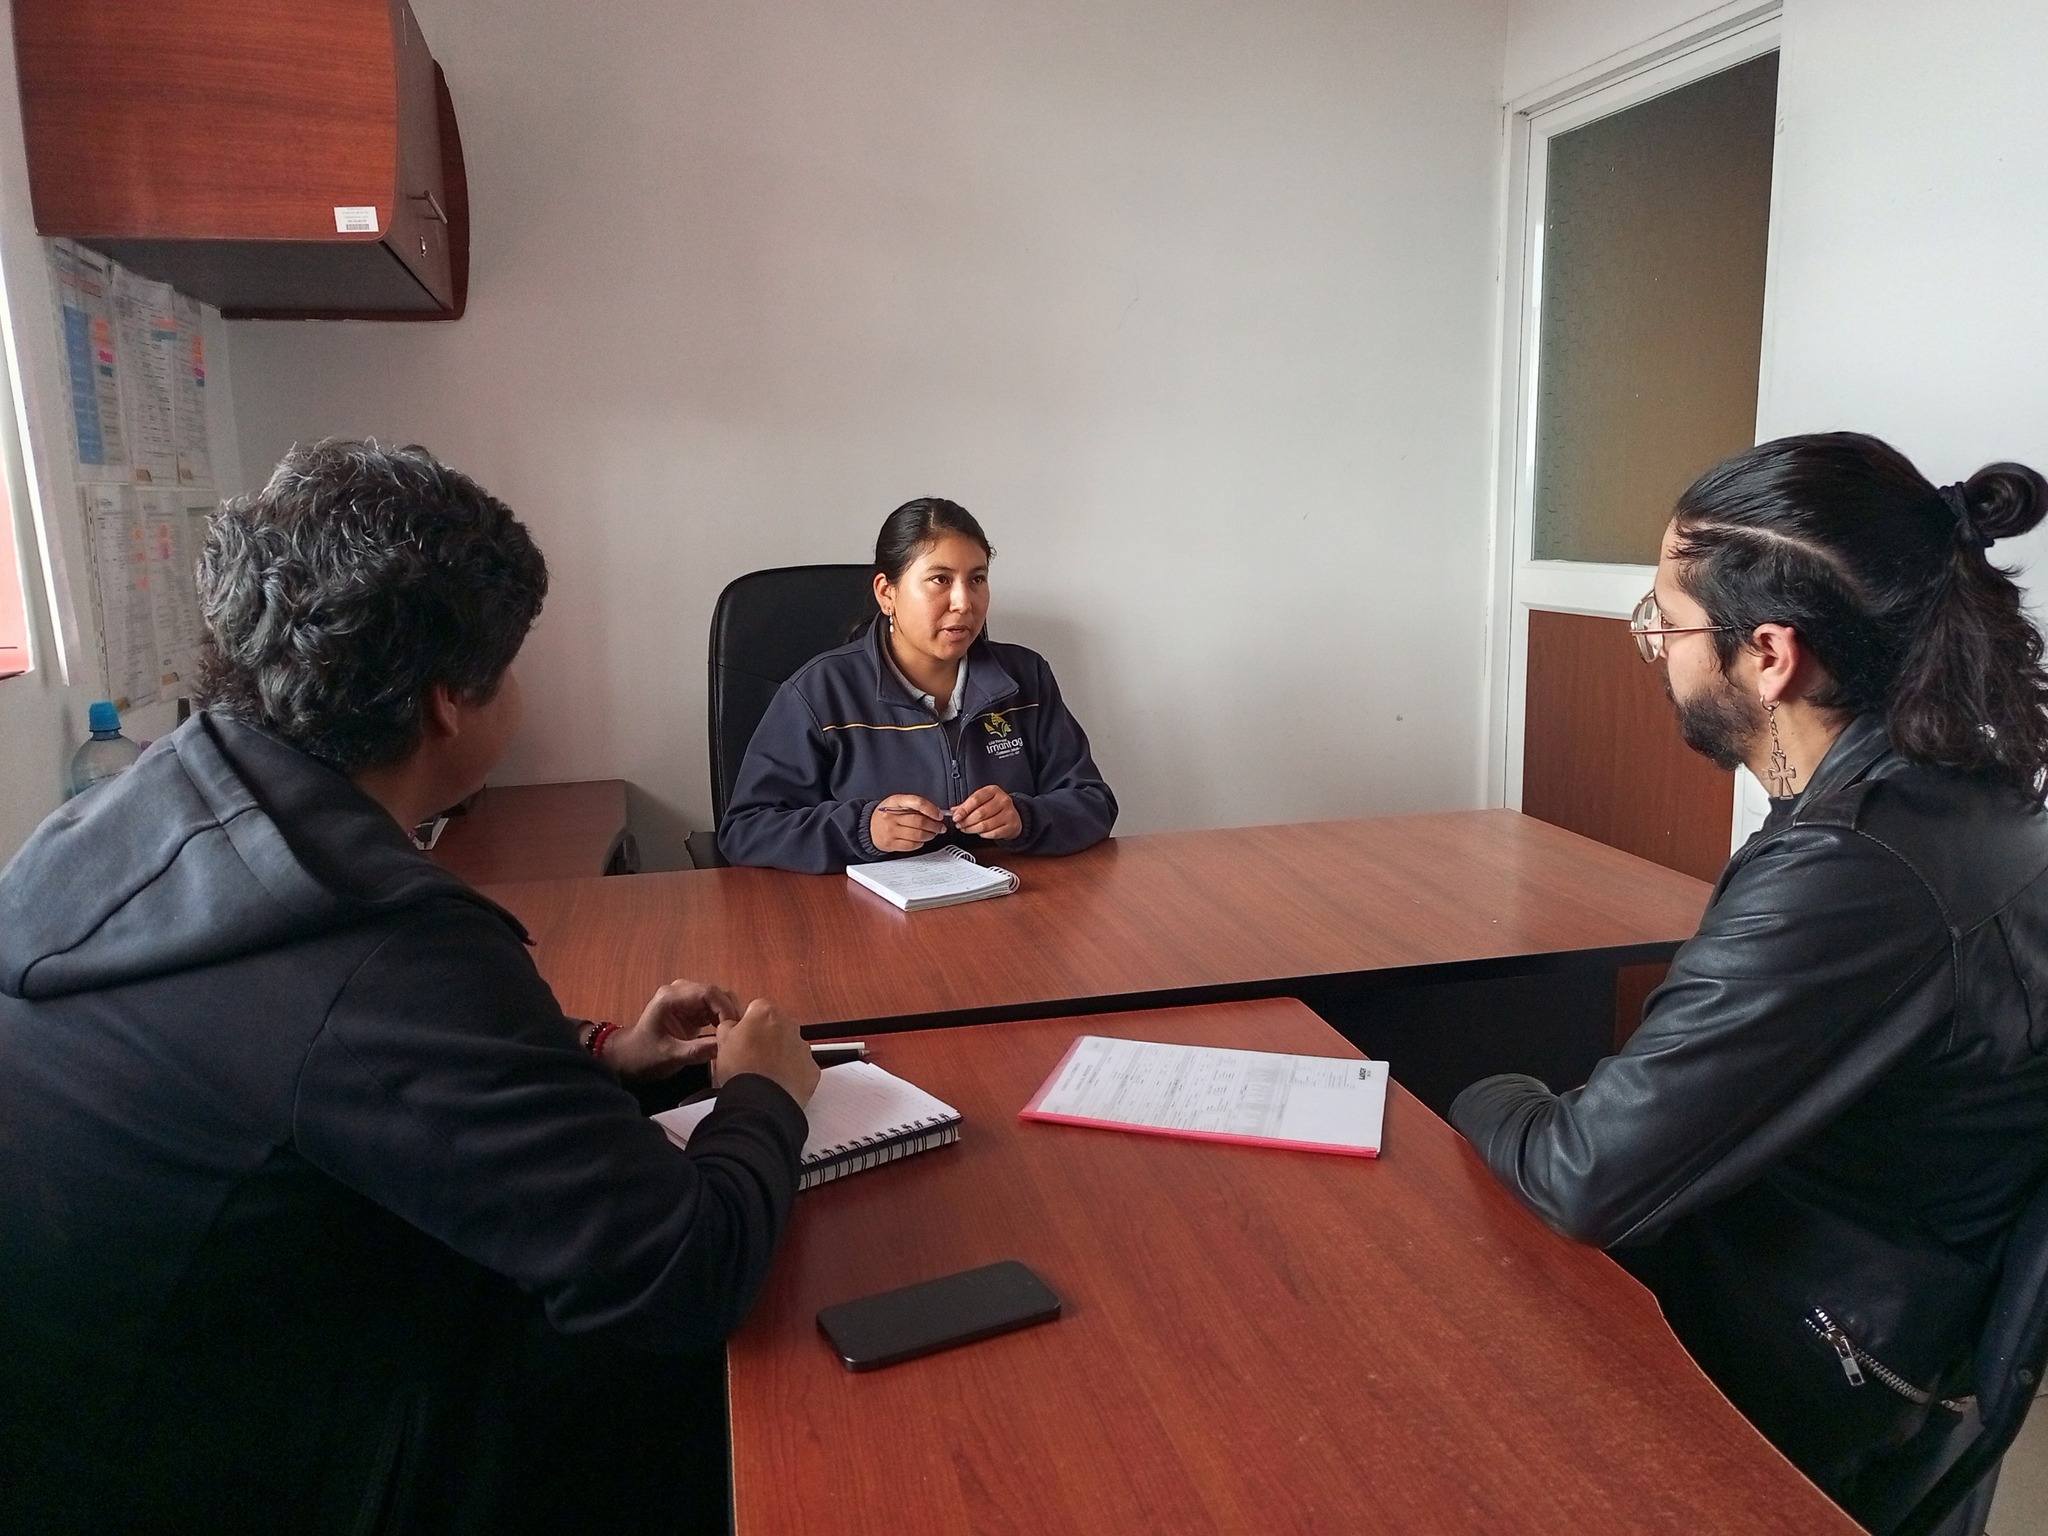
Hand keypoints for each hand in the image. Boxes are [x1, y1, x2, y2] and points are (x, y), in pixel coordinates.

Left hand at [602, 979, 742, 1083]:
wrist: (628, 1058)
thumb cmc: (644, 1056)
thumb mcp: (671, 1056)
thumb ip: (698, 1051)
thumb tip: (727, 1047)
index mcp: (671, 997)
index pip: (708, 992)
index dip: (725, 1008)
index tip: (733, 1029)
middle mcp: (680, 991)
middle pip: (716, 993)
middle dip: (729, 1012)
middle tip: (737, 1034)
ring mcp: (686, 999)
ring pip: (718, 1000)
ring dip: (728, 1016)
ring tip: (732, 1036)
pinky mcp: (692, 1008)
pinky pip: (714, 1009)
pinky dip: (722, 1020)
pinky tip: (724, 1035)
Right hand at [713, 998, 821, 1107]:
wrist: (759, 1101)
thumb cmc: (741, 1072)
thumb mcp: (722, 1042)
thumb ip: (729, 1027)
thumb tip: (730, 1026)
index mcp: (765, 1013)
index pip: (756, 1009)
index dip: (747, 1025)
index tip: (743, 1037)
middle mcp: (788, 1026)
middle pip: (776, 1026)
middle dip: (767, 1039)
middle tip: (751, 1058)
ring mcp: (802, 1047)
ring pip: (790, 1046)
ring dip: (780, 1056)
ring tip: (763, 1074)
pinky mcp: (812, 1068)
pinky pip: (802, 1066)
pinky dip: (792, 1073)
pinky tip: (777, 1083)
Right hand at [869, 795, 946, 852]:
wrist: (869, 826)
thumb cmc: (886, 814)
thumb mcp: (897, 802)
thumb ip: (914, 805)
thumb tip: (935, 811)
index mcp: (895, 801)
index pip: (917, 803)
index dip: (931, 809)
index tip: (939, 815)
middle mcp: (892, 816)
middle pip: (920, 821)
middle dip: (934, 825)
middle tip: (940, 827)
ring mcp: (891, 830)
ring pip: (918, 834)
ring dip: (930, 835)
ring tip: (932, 833)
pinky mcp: (891, 843)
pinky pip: (911, 845)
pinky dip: (920, 843)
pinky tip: (921, 840)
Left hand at [951, 784, 1022, 841]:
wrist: (1013, 815)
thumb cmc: (995, 807)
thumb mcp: (982, 800)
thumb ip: (967, 805)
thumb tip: (954, 811)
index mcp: (993, 791)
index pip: (975, 799)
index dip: (964, 809)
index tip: (956, 816)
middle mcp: (1003, 800)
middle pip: (980, 813)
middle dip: (966, 821)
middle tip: (960, 825)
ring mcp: (1009, 813)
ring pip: (985, 825)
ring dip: (972, 829)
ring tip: (966, 829)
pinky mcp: (1011, 826)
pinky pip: (993, 833)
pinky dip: (983, 835)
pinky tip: (980, 832)